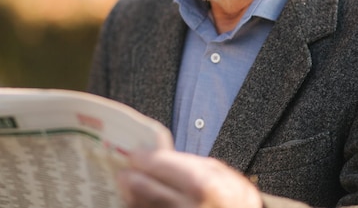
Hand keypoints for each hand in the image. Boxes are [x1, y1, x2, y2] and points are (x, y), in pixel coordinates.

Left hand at [117, 149, 262, 207]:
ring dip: (132, 196)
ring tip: (127, 186)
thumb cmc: (234, 199)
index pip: (161, 166)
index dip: (143, 159)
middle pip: (147, 190)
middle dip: (130, 178)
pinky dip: (141, 207)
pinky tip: (138, 201)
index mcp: (203, 185)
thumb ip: (189, 163)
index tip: (133, 154)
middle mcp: (191, 206)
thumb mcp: (220, 172)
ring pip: (144, 207)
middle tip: (122, 172)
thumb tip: (157, 156)